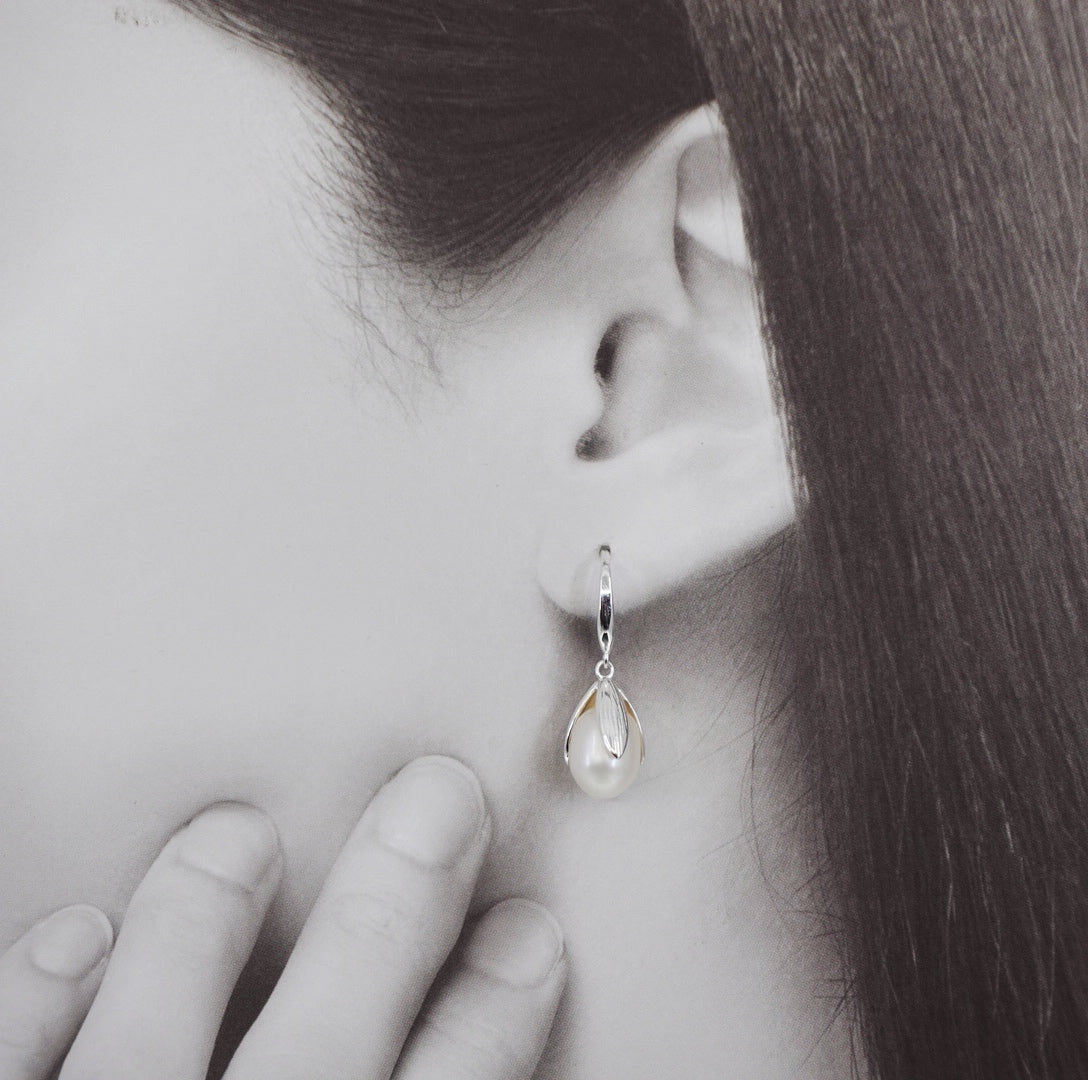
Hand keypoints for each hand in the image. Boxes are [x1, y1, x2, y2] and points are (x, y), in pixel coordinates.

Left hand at [0, 756, 565, 1078]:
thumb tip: (463, 1039)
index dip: (499, 1010)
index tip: (532, 929)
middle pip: (333, 1032)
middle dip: (398, 903)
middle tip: (440, 793)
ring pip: (151, 1027)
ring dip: (201, 915)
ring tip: (238, 833)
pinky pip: (3, 1064)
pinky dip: (36, 994)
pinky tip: (76, 931)